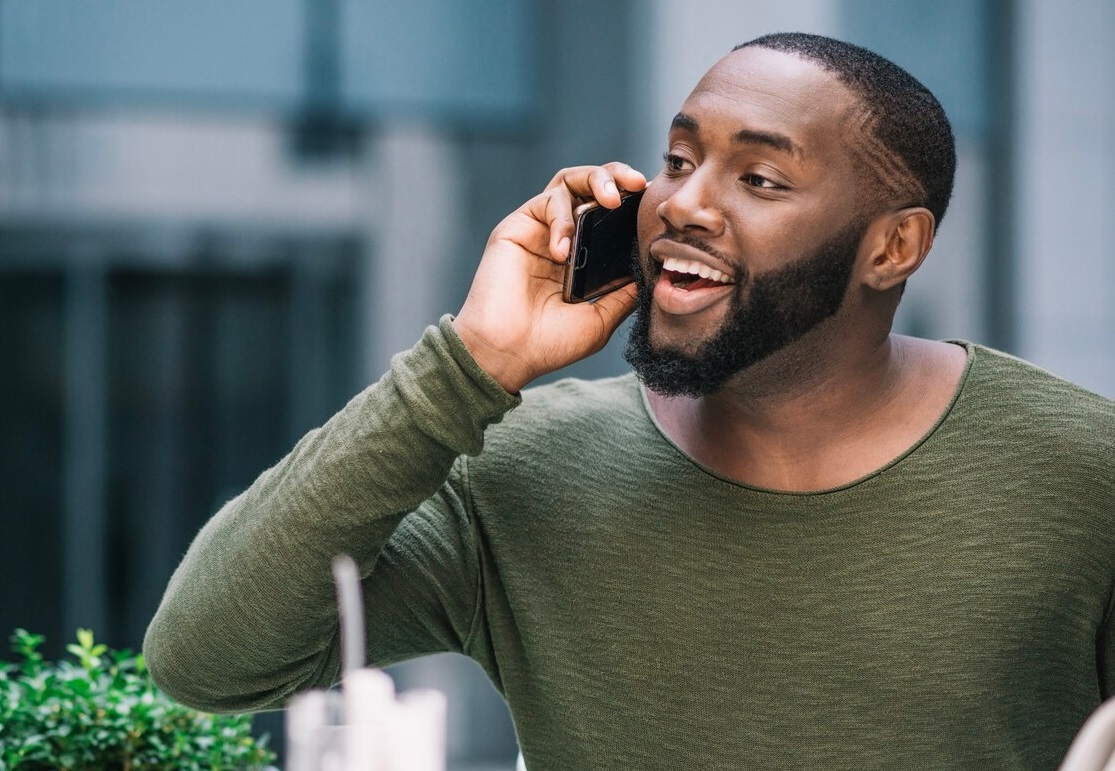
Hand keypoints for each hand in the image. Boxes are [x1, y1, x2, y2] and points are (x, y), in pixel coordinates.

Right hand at [453, 163, 646, 392]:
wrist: (508, 353)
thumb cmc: (550, 343)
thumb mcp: (601, 319)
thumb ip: (624, 293)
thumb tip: (649, 270)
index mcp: (582, 256)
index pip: (608, 214)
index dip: (630, 200)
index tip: (651, 200)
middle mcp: (561, 237)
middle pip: (589, 185)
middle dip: (616, 175)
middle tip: (637, 183)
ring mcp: (538, 231)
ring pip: (567, 182)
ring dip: (594, 180)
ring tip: (610, 201)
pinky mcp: (516, 228)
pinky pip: (546, 203)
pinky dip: (561, 221)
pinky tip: (562, 252)